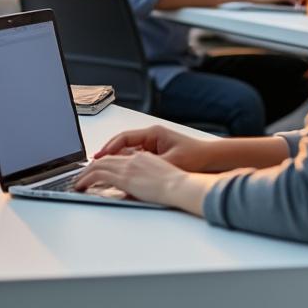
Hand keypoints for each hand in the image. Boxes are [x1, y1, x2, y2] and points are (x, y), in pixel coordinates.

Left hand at [70, 150, 205, 212]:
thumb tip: (135, 190)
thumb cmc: (177, 186)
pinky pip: (98, 175)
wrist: (181, 186)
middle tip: (82, 175)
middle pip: (106, 159)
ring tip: (77, 182)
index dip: (105, 162)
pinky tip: (81, 185)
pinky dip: (86, 179)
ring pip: (98, 166)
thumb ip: (146, 180)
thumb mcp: (160, 179)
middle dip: (91, 167)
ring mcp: (128, 167)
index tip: (97, 168)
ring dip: (85, 174)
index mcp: (143, 158)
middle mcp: (133, 159)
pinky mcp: (124, 177)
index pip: (118, 157)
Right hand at [92, 125, 215, 171]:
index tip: (99, 157)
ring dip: (116, 158)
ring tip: (103, 168)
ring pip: (128, 150)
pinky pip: (136, 157)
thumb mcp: (171, 162)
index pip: (124, 138)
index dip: (109, 147)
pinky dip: (127, 163)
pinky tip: (121, 172)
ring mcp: (153, 144)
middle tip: (95, 163)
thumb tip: (132, 173)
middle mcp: (151, 137)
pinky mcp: (157, 153)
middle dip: (108, 153)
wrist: (212, 158)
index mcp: (153, 133)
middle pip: (122, 143)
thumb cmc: (196, 156)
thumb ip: (151, 167)